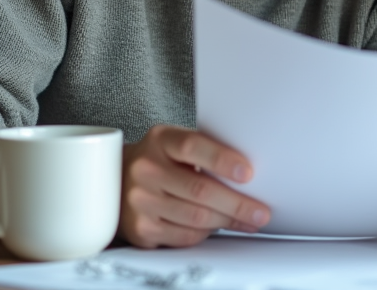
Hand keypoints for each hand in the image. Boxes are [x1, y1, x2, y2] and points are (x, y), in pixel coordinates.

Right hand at [120, 124, 270, 247]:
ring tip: (248, 220)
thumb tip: (248, 173)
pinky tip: (219, 227)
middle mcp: (146, 170)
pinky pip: (184, 236)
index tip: (248, 173)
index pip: (192, 146)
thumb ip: (205, 150)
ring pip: (196, 217)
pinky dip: (207, 233)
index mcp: (160, 140)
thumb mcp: (175, 143)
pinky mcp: (141, 229)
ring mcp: (141, 201)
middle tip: (261, 211)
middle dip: (237, 204)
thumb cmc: (158, 159)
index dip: (222, 160)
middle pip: (200, 190)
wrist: (116, 181)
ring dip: (228, 221)